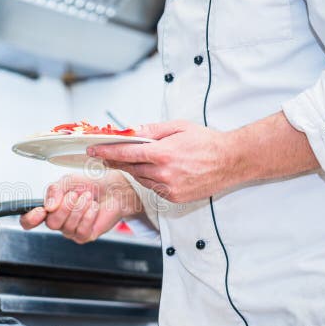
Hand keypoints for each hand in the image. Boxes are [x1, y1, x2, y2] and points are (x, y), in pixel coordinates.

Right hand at [19, 171, 141, 243]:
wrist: (111, 189)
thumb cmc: (89, 185)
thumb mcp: (67, 181)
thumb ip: (54, 190)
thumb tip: (48, 206)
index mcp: (48, 208)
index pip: (29, 221)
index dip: (30, 219)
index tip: (40, 211)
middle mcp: (58, 221)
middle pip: (51, 223)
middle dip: (65, 207)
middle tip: (75, 195)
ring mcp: (70, 230)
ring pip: (67, 227)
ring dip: (79, 208)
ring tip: (88, 197)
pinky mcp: (84, 236)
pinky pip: (81, 230)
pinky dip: (88, 215)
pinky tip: (93, 207)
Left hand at [88, 121, 242, 203]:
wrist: (231, 161)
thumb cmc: (206, 141)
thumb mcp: (178, 127)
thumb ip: (152, 131)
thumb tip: (131, 132)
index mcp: (162, 153)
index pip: (125, 154)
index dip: (106, 152)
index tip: (93, 150)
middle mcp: (163, 173)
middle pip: (130, 168)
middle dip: (116, 161)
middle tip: (106, 155)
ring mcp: (168, 188)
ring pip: (140, 179)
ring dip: (134, 170)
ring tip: (136, 160)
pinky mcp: (174, 197)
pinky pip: (153, 188)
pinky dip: (150, 179)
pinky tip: (155, 171)